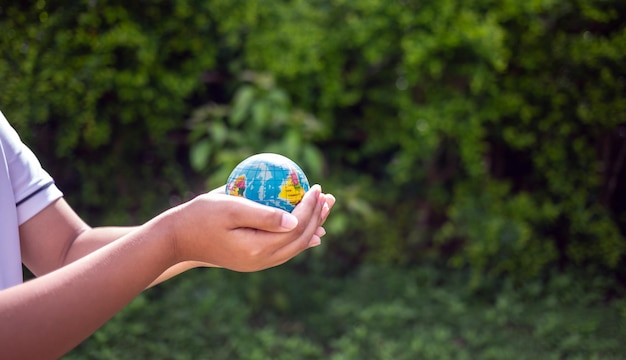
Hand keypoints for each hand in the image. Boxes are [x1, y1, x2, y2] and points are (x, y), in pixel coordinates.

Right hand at [170, 184, 333, 271]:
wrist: (177, 239)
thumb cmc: (201, 216)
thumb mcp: (230, 208)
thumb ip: (263, 215)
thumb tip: (295, 220)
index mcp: (257, 249)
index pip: (296, 227)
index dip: (311, 207)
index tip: (316, 187)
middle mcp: (262, 261)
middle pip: (301, 239)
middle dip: (318, 217)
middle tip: (328, 196)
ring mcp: (258, 263)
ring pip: (295, 246)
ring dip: (312, 226)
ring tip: (324, 208)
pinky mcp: (253, 260)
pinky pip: (283, 248)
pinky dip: (298, 235)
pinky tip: (306, 225)